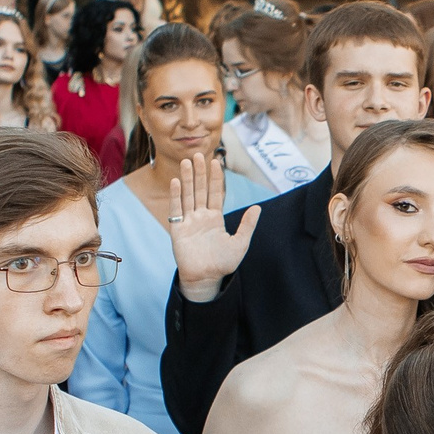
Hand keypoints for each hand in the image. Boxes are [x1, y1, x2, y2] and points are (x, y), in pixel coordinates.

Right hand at [166, 157, 258, 301]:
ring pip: (188, 196)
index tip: (216, 161)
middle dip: (200, 173)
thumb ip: (247, 225)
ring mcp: (188, 222)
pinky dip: (176, 196)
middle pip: (200, 190)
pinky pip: (176, 210)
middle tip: (198, 155)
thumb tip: (258, 207)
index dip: (215, 178)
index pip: (215, 193)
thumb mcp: (240, 243)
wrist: (206, 279)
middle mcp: (201, 217)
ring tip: (187, 162)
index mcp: (215, 219)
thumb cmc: (223, 264)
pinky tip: (176, 182)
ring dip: (187, 179)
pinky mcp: (178, 230)